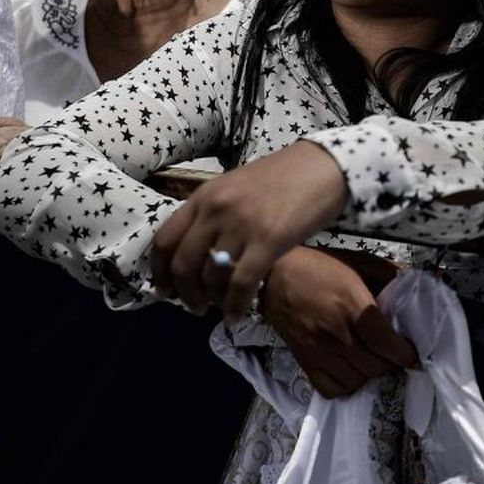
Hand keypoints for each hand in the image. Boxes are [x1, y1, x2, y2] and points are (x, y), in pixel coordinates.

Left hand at [151, 139, 348, 319]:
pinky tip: (235, 317)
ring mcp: (241, 225)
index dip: (159, 271)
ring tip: (219, 309)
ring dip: (211, 301)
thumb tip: (199, 251)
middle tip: (194, 306)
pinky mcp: (268, 241)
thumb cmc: (283, 176)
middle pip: (183, 264)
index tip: (164, 290)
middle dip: (184, 293)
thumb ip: (213, 214)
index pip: (164, 240)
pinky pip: (241, 284)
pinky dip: (235, 306)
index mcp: (203, 196)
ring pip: (210, 277)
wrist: (324, 166)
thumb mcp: (235, 187)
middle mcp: (215, 210)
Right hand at [258, 246, 417, 397]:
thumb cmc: (319, 267)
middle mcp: (336, 334)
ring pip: (357, 381)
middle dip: (390, 361)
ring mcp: (319, 352)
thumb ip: (388, 274)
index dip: (405, 354)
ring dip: (370, 373)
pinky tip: (350, 369)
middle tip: (391, 351)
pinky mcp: (304, 362)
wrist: (274, 275)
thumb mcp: (358, 261)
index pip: (385, 343)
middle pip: (375, 366)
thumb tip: (412, 287)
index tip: (413, 354)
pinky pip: (332, 389)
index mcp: (352, 306)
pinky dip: (346, 385)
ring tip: (371, 357)